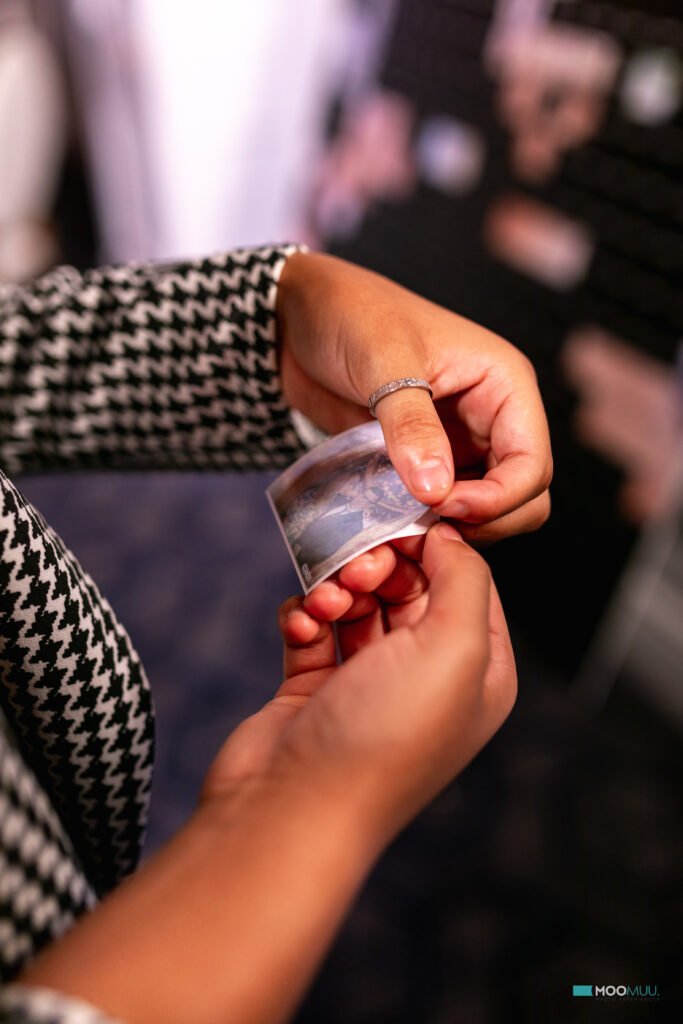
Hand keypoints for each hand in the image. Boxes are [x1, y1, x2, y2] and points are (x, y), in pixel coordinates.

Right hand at [202, 524, 516, 843]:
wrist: (292, 807)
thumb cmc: (384, 735)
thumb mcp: (454, 649)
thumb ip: (464, 578)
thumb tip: (449, 537)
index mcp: (477, 673)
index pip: (469, 584)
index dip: (438, 550)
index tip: (402, 528)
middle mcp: (428, 676)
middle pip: (411, 586)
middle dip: (381, 567)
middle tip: (358, 570)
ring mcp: (370, 682)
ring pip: (359, 600)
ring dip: (338, 590)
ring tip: (325, 606)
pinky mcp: (316, 686)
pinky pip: (315, 625)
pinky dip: (305, 617)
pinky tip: (301, 629)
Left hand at [277, 251, 551, 544]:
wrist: (297, 320)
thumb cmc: (349, 316)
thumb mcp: (383, 361)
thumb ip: (411, 425)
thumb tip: (436, 491)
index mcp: (505, 385)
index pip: (531, 465)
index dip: (497, 499)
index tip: (441, 507)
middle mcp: (492, 419)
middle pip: (522, 497)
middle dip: (485, 521)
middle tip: (426, 525)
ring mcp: (460, 444)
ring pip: (486, 511)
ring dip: (453, 529)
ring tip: (404, 527)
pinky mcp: (425, 463)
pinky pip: (442, 509)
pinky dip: (424, 523)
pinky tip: (390, 523)